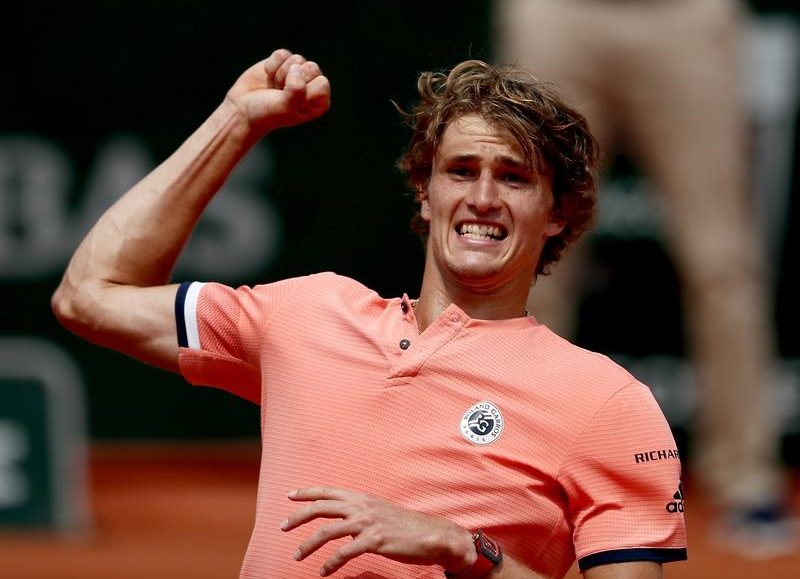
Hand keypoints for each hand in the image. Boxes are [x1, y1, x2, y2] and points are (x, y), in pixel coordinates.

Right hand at [225, 48, 330, 136]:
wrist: (243, 109)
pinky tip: (269, 77)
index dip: (304, 89)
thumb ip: (296, 89)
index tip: (291, 101)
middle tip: (281, 93)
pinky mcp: (282, 62)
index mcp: (320, 101)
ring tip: (275, 87)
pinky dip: (272, 65)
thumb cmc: (268, 113)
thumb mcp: (285, 107)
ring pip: (297, 59)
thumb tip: (296, 66)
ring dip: (281, 74)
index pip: (322, 82)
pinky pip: (282, 54)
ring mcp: (298, 72)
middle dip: (292, 79)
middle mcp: (312, 85)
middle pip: (312, 67)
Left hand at [281, 486, 474, 576]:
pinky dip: (330, 563)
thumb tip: (340, 520)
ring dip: (308, 545)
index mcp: (361, 497)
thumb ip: (359, 512)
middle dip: (297, 517)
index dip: (307, 491)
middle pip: (321, 507)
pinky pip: (344, 553)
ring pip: (327, 531)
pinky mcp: (374, 541)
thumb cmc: (403, 525)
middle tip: (281, 527)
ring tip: (296, 556)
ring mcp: (367, 523)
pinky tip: (323, 571)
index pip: (328, 491)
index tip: (289, 495)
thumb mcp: (378, 511)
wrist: (430, 534)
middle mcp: (361, 506)